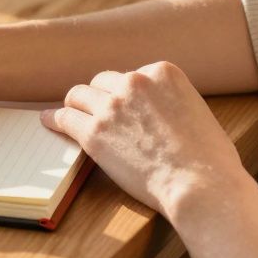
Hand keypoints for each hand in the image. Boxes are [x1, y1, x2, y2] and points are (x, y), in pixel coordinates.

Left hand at [39, 61, 247, 216]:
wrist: (201, 186)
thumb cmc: (209, 160)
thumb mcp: (196, 111)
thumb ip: (171, 101)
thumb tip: (155, 110)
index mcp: (162, 71)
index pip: (131, 75)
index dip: (127, 95)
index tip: (124, 108)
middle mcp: (134, 82)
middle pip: (102, 82)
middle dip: (100, 97)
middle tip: (95, 112)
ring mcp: (112, 106)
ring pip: (78, 96)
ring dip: (75, 106)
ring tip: (68, 114)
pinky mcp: (94, 133)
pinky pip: (64, 119)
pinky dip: (54, 119)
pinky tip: (48, 121)